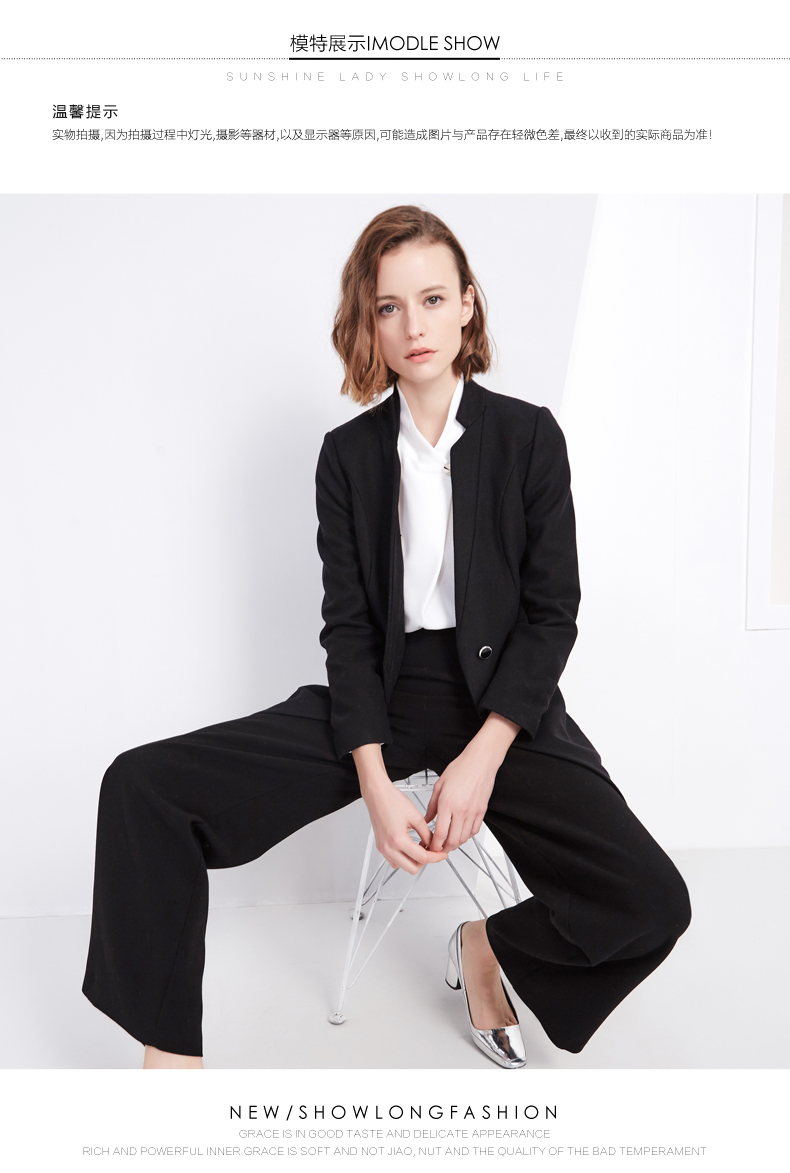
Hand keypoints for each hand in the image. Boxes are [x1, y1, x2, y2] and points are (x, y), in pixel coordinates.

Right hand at [351, 742, 447, 874]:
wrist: (378, 795)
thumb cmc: (392, 800)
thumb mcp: (416, 817)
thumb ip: (427, 834)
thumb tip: (433, 844)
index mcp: (398, 840)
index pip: (422, 858)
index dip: (436, 857)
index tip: (442, 854)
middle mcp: (388, 848)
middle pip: (412, 868)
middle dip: (425, 861)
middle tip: (433, 852)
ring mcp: (383, 849)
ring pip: (402, 867)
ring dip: (414, 861)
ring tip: (421, 848)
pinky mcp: (381, 847)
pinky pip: (394, 861)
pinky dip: (404, 858)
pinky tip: (410, 848)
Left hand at [425, 712, 519, 852]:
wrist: (480, 762)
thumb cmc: (460, 769)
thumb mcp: (439, 786)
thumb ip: (432, 806)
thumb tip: (426, 819)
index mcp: (447, 803)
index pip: (440, 833)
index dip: (435, 845)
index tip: (431, 847)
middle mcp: (460, 810)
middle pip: (453, 840)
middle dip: (444, 848)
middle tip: (439, 849)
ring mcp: (473, 812)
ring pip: (464, 838)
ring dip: (456, 843)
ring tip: (449, 842)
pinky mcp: (481, 812)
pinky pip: (474, 831)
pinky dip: (467, 836)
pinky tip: (461, 833)